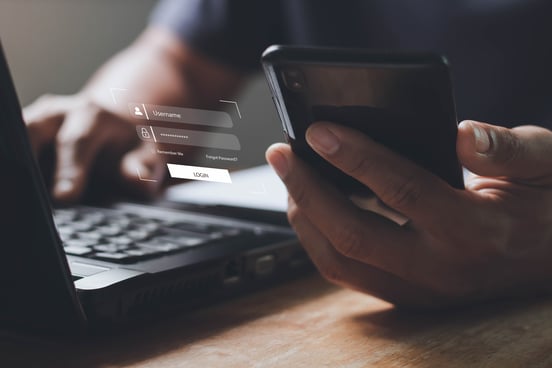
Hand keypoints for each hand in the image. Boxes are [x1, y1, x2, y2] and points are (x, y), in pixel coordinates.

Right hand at [24, 93, 164, 202]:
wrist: (116, 132)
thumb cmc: (130, 149)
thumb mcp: (147, 156)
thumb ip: (143, 167)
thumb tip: (139, 181)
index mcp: (91, 115)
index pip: (77, 141)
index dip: (70, 169)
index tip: (65, 197)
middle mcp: (56, 114)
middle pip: (31, 131)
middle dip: (28, 161)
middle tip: (30, 202)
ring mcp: (32, 124)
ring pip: (13, 139)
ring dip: (14, 167)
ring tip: (20, 202)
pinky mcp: (20, 138)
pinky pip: (11, 153)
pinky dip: (13, 172)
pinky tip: (17, 201)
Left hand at [266, 120, 551, 307]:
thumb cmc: (547, 204)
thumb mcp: (545, 163)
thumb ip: (508, 149)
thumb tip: (462, 134)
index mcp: (476, 230)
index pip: (403, 189)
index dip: (356, 157)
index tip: (317, 130)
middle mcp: (441, 269)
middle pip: (354, 234)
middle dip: (308, 190)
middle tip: (281, 153)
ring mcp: (421, 290)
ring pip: (341, 262)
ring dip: (306, 218)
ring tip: (289, 178)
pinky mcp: (407, 296)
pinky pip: (348, 272)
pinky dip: (319, 239)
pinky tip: (311, 208)